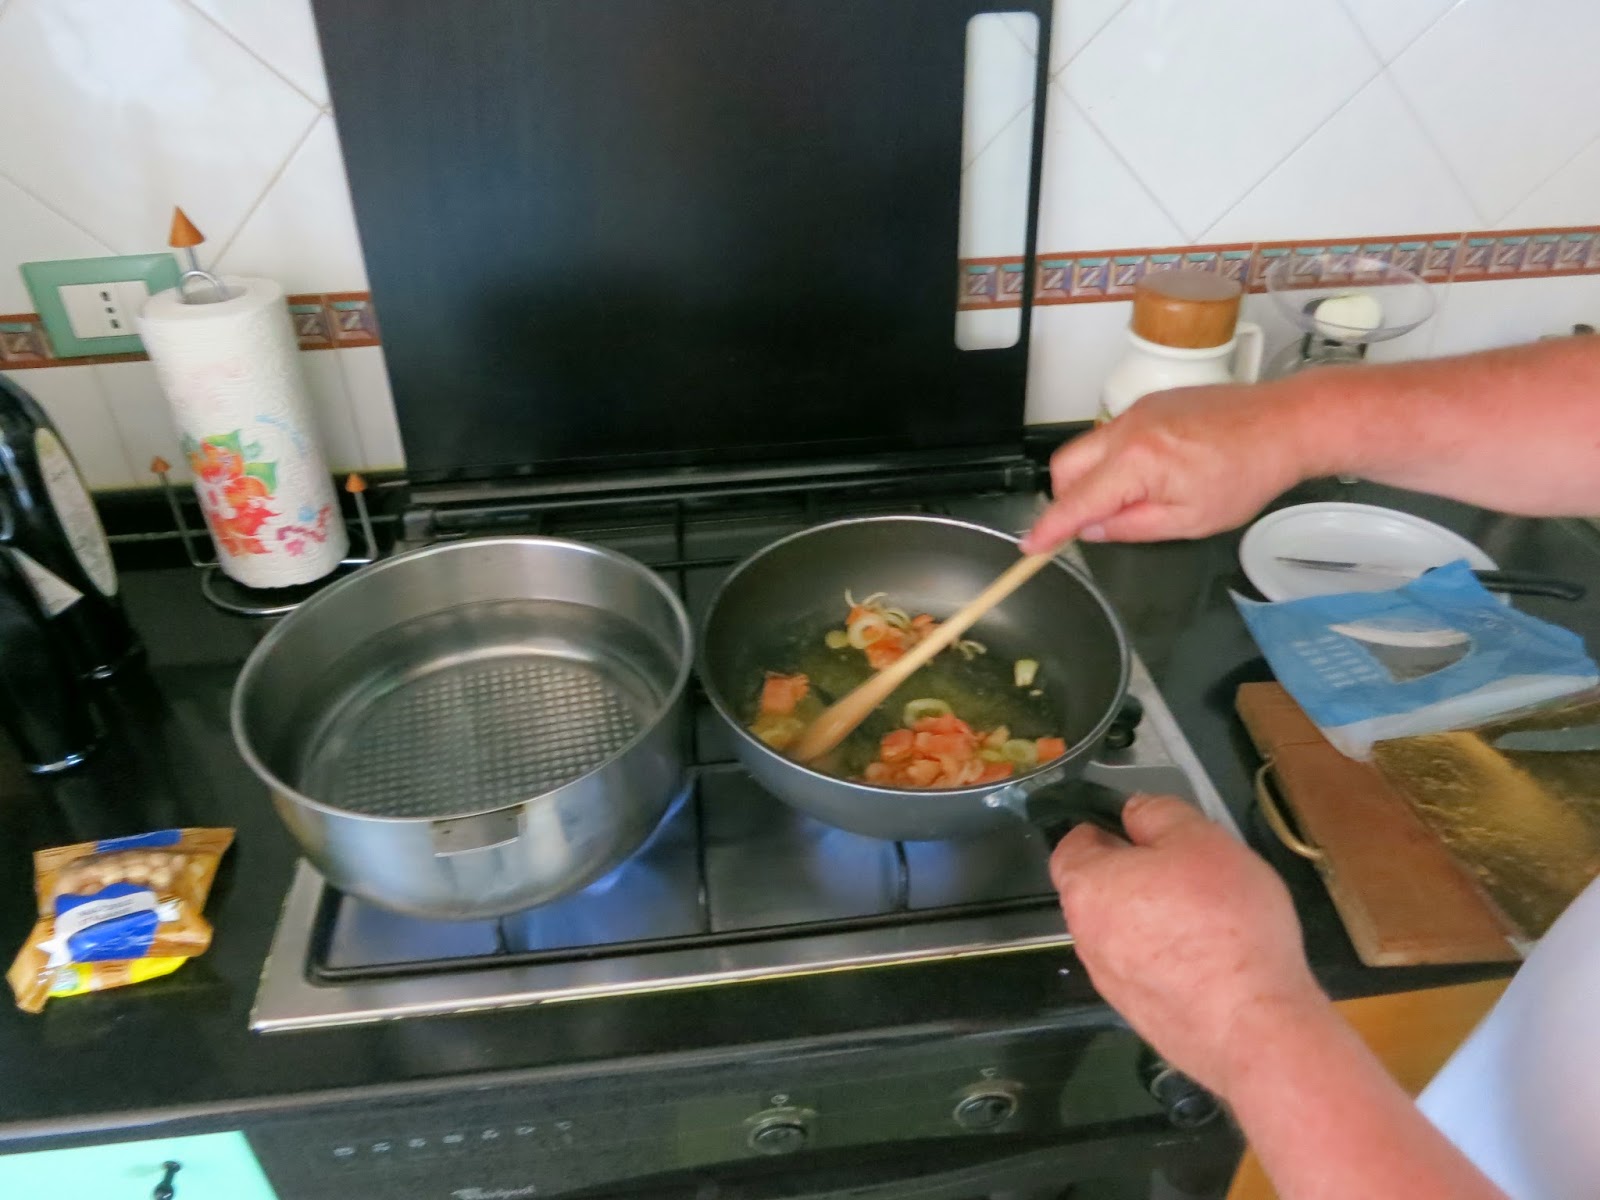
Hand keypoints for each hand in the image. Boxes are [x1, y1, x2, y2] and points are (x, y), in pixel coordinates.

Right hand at [1021, 382, 1311, 553]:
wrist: (1283, 424)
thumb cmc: (1247, 475)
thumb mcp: (1190, 522)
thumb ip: (1131, 527)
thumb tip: (1091, 530)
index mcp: (1137, 462)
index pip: (1076, 501)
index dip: (1049, 528)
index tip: (1030, 546)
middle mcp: (1127, 429)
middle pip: (1064, 467)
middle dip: (1068, 499)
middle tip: (1095, 524)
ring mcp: (1136, 410)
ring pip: (1086, 448)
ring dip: (1093, 478)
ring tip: (1135, 499)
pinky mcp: (1149, 403)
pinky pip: (1111, 435)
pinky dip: (1114, 459)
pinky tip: (1151, 474)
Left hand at [1050, 794, 1325, 1097]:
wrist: (1253, 1026)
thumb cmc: (1224, 923)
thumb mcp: (1200, 838)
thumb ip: (1160, 814)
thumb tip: (1135, 812)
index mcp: (1087, 889)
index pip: (1072, 847)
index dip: (1103, 831)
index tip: (1138, 830)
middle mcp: (1086, 939)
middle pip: (1100, 892)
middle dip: (1136, 876)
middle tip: (1187, 869)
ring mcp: (1113, 985)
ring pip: (1126, 935)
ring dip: (1156, 921)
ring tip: (1209, 916)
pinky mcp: (1144, 1018)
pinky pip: (1151, 974)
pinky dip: (1174, 961)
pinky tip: (1217, 959)